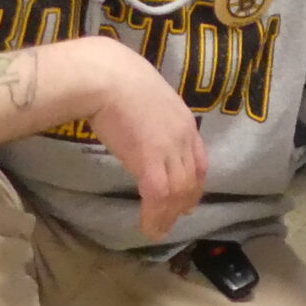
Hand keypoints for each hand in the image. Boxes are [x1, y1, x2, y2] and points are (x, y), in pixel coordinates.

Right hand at [85, 42, 209, 239]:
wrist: (106, 76)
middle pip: (191, 179)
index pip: (199, 160)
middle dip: (183, 204)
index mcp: (184, 120)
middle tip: (171, 221)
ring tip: (157, 230)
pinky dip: (155, 215)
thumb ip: (151, 115)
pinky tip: (147, 226)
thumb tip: (140, 124)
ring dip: (168, 215)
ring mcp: (169, 148)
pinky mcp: (149, 160)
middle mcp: (183, 136)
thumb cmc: (117, 77)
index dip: (194, 182)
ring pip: (178, 191)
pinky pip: (158, 195)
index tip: (188, 198)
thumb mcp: (146, 96)